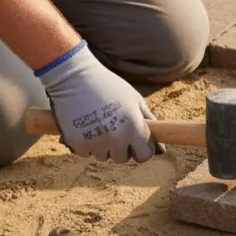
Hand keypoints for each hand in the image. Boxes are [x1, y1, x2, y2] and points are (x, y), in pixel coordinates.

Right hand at [35, 41, 161, 163]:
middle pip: (122, 159)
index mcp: (134, 127)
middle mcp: (116, 138)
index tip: (135, 143)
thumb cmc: (108, 86)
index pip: (144, 155)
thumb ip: (149, 122)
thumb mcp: (135, 99)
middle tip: (113, 129)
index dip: (141, 150)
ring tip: (98, 124)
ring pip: (103, 156)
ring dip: (102, 146)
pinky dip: (85, 144)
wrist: (74, 77)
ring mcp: (95, 142)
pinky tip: (84, 127)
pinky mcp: (76, 143)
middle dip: (120, 148)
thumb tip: (161, 149)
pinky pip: (85, 153)